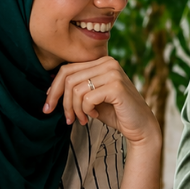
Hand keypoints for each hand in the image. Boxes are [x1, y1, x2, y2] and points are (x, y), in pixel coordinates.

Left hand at [44, 56, 159, 145]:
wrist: (141, 126)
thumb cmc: (116, 112)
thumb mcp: (92, 97)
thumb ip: (77, 88)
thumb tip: (50, 87)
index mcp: (102, 62)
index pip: (67, 69)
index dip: (54, 88)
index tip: (48, 106)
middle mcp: (108, 63)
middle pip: (68, 78)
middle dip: (63, 102)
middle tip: (68, 119)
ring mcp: (113, 73)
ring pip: (76, 89)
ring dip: (75, 109)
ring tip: (82, 119)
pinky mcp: (116, 86)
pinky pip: (87, 98)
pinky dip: (86, 111)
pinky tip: (94, 116)